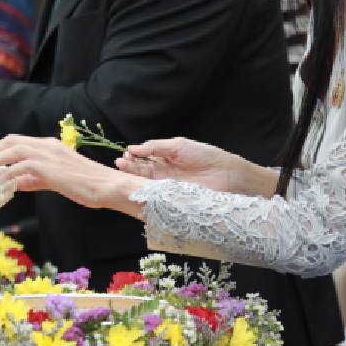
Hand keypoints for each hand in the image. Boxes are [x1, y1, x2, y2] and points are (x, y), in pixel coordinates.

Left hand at [0, 135, 145, 215]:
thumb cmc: (86, 185)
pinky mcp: (50, 168)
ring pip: (13, 150)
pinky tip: (0, 182)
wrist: (106, 186)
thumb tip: (16, 183)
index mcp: (50, 145)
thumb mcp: (56, 180)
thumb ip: (35, 179)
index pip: (18, 140)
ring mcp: (49, 155)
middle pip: (11, 140)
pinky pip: (22, 167)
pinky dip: (8, 174)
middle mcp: (47, 145)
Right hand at [120, 138, 274, 197]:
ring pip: (146, 184)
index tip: (123, 156)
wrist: (226, 174)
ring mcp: (167, 188)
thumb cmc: (204, 156)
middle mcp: (164, 174)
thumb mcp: (178, 146)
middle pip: (142, 172)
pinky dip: (147, 194)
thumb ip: (156, 147)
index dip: (133, 158)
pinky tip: (137, 190)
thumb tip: (134, 148)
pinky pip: (156, 197)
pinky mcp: (172, 200)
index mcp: (165, 158)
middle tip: (119, 165)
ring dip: (135, 180)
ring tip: (124, 175)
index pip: (143, 159)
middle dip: (130, 168)